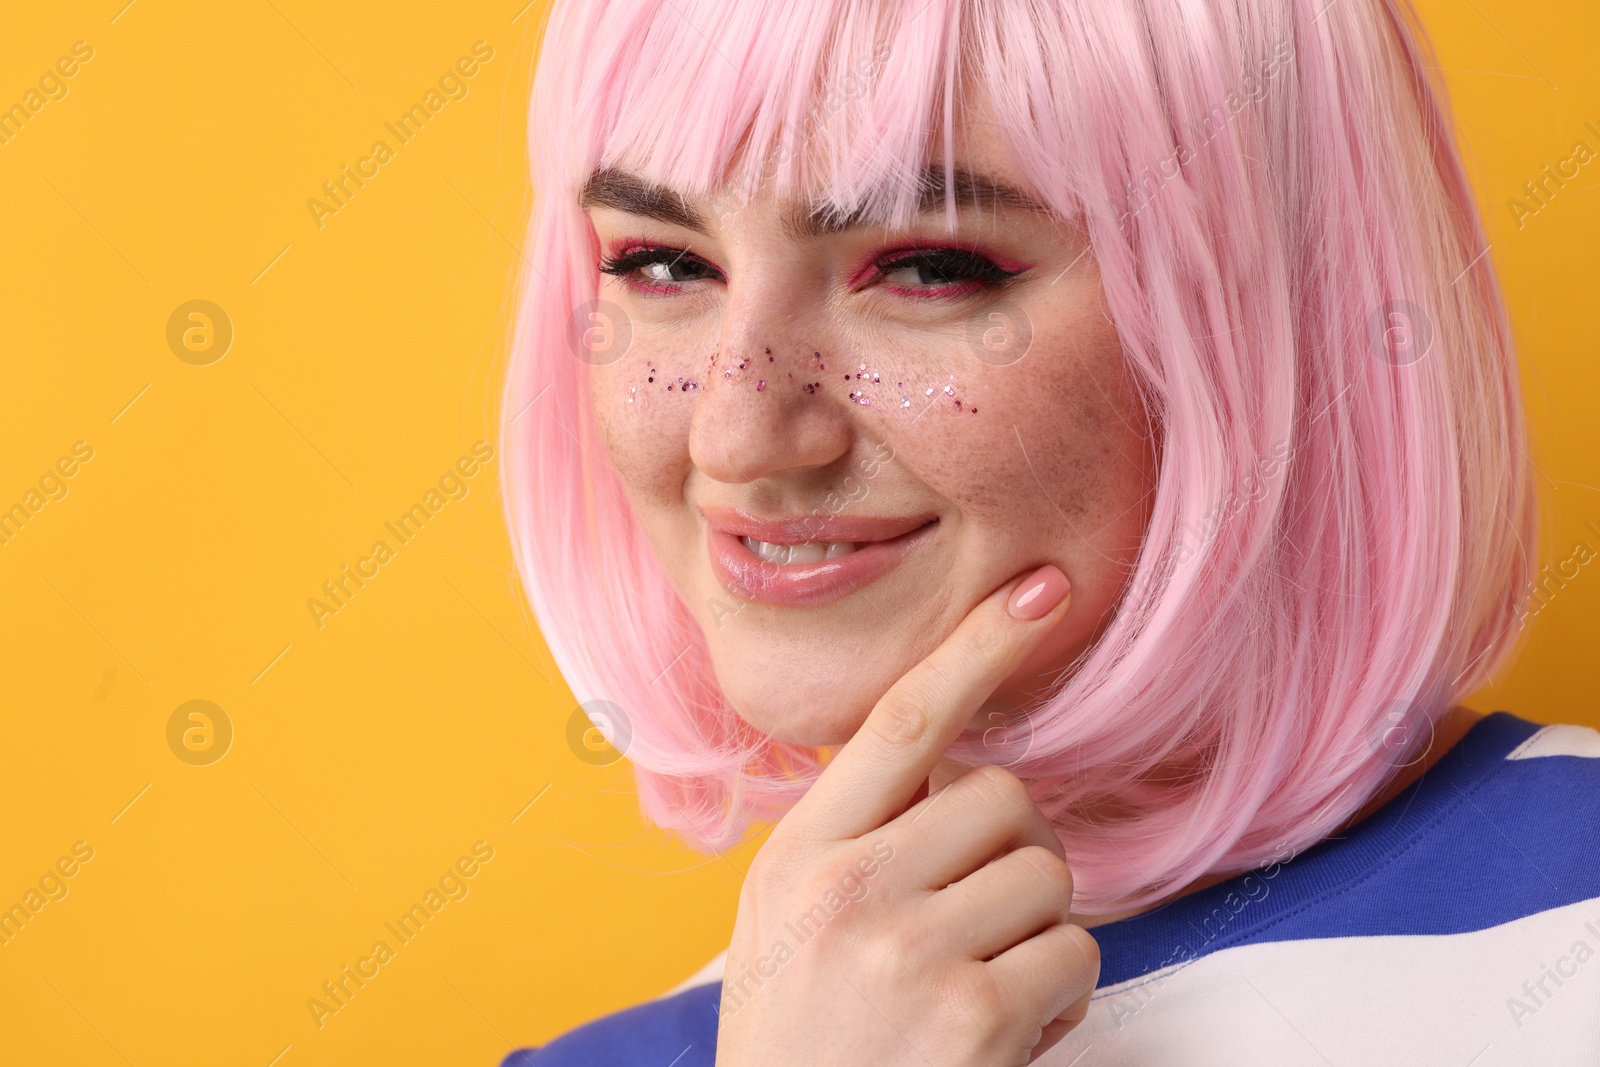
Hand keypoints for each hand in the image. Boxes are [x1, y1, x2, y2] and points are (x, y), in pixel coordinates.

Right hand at [714, 565, 1098, 1065]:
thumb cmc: (801, 1043)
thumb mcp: (786, 923)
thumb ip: (853, 838)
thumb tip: (954, 766)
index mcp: (798, 855)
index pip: (898, 722)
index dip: (975, 648)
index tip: (1039, 592)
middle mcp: (849, 888)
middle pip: (1006, 800)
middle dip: (1013, 853)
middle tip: (973, 921)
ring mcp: (911, 952)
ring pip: (1050, 875)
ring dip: (1037, 930)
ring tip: (976, 988)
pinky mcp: (974, 1019)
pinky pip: (1074, 956)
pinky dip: (1058, 996)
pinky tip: (1000, 1033)